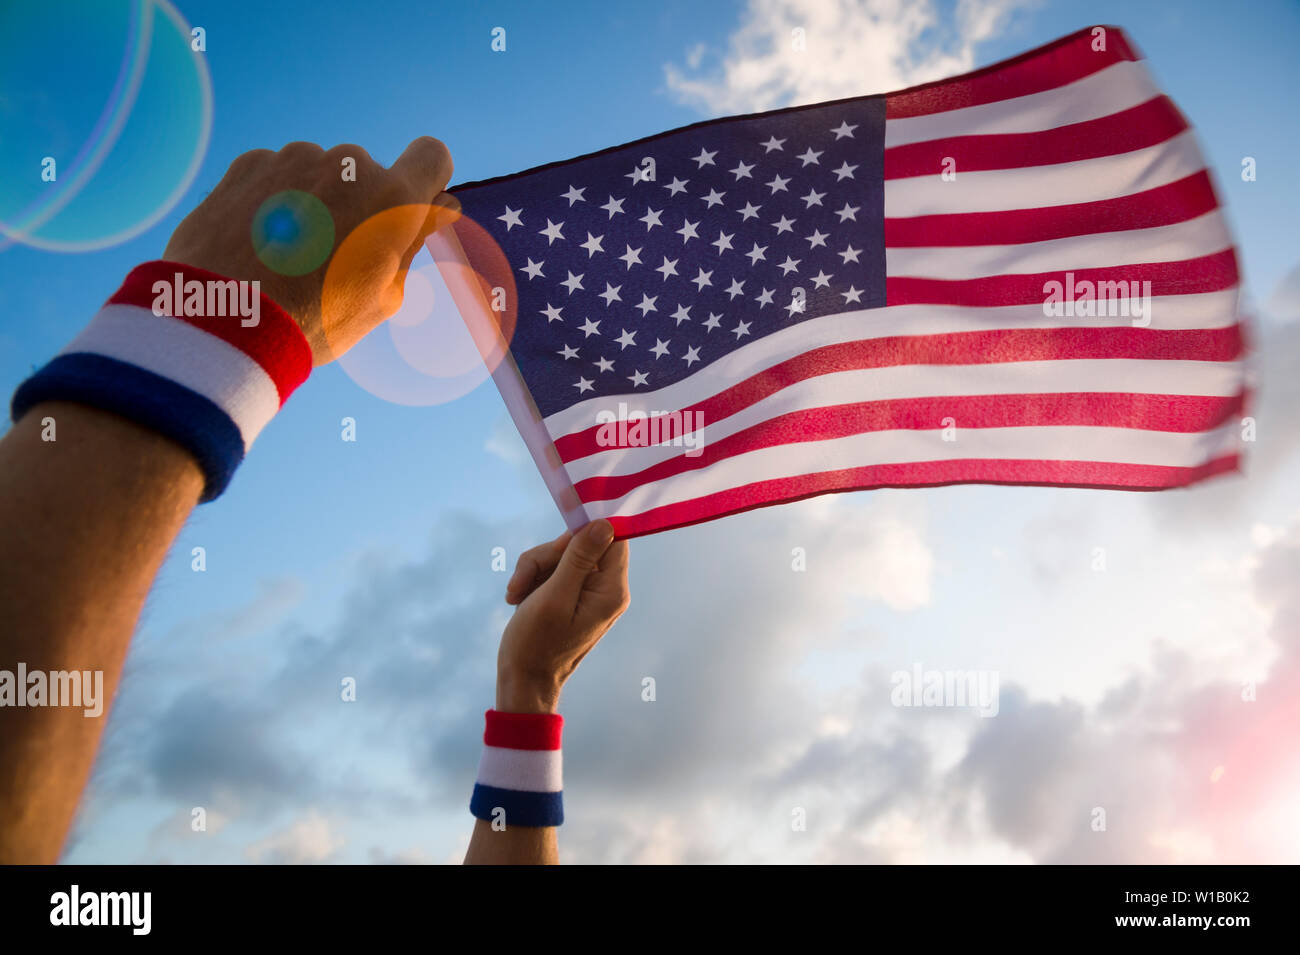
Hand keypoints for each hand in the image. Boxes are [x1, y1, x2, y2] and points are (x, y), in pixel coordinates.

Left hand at [162, 137, 456, 364]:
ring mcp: (296, 158)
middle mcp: (348, 165)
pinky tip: (260, 241)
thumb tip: (436, 208)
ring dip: (315, 201)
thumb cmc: (314, 321)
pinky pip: (278, 175)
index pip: (432, 156)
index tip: (411, 206)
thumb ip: (412, 244)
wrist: (223, 320)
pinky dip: (276, 201)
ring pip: (320, 173)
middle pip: (368, 173)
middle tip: (334, 256)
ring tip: (289, 254)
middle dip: (360, 204)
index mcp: (393, 199)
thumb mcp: (382, 298)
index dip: (426, 180)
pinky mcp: (251, 162)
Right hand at [497, 520, 630, 713]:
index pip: (612, 539)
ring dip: (533, 568)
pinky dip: (532, 578)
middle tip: (523, 579)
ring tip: (517, 595)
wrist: (523, 680)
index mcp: (611, 590)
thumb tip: (605, 524)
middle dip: (546, 556)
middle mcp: (606, 589)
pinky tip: (519, 598)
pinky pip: (552, 568)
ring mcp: (587, 591)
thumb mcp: (554, 596)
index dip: (584, 529)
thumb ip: (579, 559)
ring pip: (561, 554)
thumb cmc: (536, 644)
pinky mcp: (569, 592)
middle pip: (580, 543)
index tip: (559, 534)